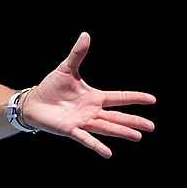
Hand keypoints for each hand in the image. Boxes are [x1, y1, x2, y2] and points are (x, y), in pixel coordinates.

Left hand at [21, 32, 155, 157]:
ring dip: (121, 132)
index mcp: (94, 97)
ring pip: (106, 127)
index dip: (135, 98)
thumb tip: (86, 34)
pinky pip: (86, 138)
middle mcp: (92, 111)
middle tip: (151, 127)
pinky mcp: (70, 129)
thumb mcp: (66, 69)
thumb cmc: (51, 87)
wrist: (33, 102)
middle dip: (133, 121)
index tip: (152, 99)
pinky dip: (96, 145)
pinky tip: (108, 153)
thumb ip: (77, 54)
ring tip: (137, 136)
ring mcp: (82, 121)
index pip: (119, 97)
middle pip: (117, 117)